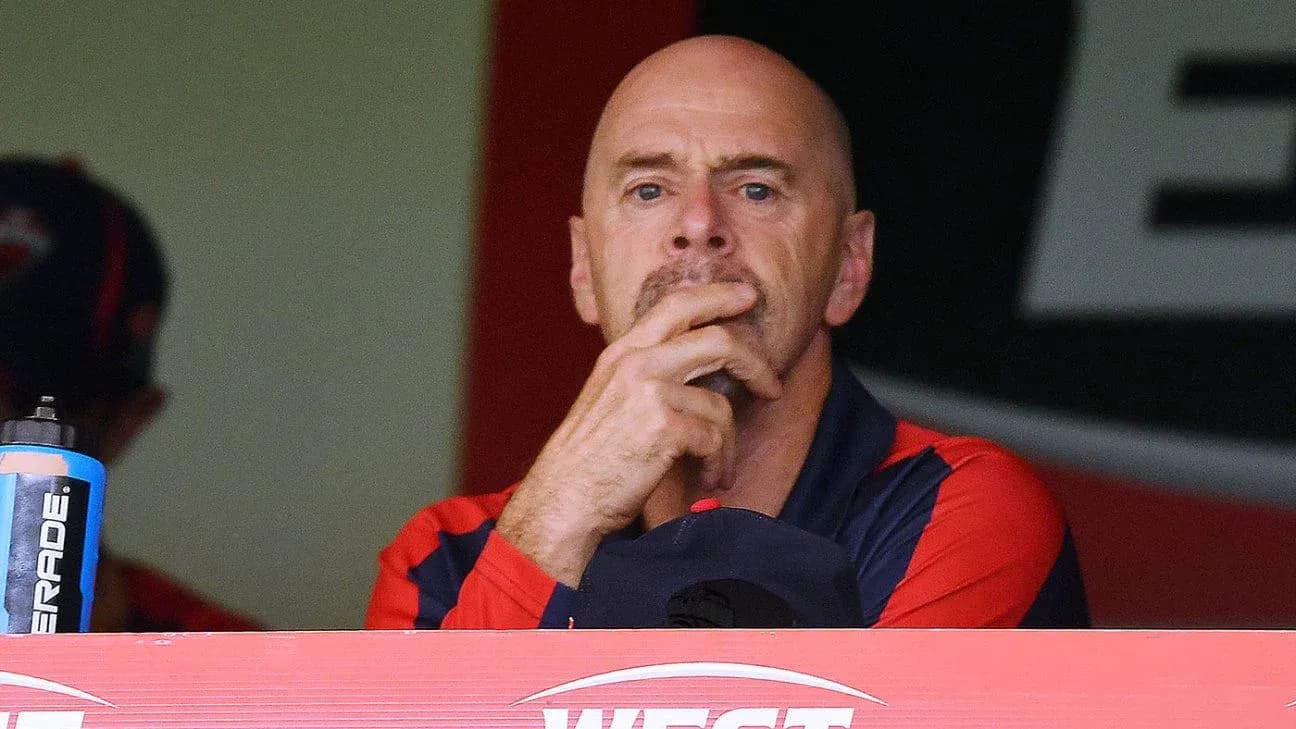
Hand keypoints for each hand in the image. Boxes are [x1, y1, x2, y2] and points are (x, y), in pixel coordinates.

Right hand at [495, 282, 782, 585]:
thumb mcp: (610, 398)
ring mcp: (649, 392)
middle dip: (754, 362)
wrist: (563, 498)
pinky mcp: (663, 426)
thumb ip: (645, 375)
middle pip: (717, 341)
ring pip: (719, 404)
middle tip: (771, 385)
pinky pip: (714, 438)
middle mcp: (636, 363)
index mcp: (622, 353)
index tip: (746, 297)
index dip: (717, 297)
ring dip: (729, 442)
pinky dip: (719, 462)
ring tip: (720, 466)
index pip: (676, 306)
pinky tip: (710, 478)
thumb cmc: (589, 458)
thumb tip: (696, 370)